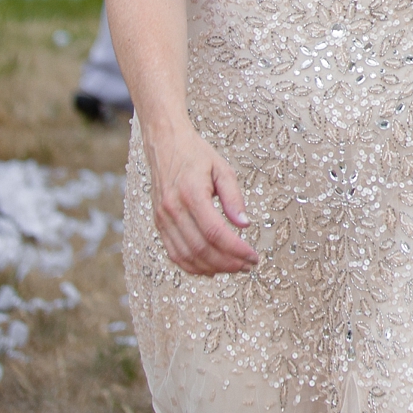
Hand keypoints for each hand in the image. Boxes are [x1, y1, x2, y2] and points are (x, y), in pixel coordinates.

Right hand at [143, 122, 259, 275]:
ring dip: (212, 268)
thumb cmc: (196, 155)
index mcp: (191, 194)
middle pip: (201, 249)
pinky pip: (174, 254)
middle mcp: (173, 210)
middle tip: (248, 266)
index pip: (215, 233)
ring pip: (187, 256)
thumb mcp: (222, 169)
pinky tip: (211, 268)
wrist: (164, 144)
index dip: (236, 250)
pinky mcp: (159, 224)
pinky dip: (193, 266)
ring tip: (234, 268)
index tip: (254, 257)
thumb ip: (234, 197)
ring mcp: (163, 219)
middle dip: (228, 263)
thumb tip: (245, 225)